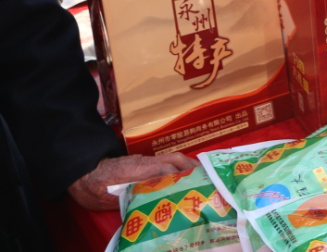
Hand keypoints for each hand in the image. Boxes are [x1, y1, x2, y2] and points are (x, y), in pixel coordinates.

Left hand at [68, 153, 199, 210]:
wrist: (80, 171)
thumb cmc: (92, 186)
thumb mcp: (108, 198)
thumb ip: (131, 198)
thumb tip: (149, 205)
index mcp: (138, 169)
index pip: (167, 168)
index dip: (184, 175)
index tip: (198, 183)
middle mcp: (144, 162)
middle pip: (174, 159)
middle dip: (192, 167)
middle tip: (207, 179)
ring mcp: (143, 161)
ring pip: (170, 159)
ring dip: (186, 167)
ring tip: (199, 179)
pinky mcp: (140, 164)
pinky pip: (163, 163)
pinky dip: (176, 169)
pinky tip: (180, 180)